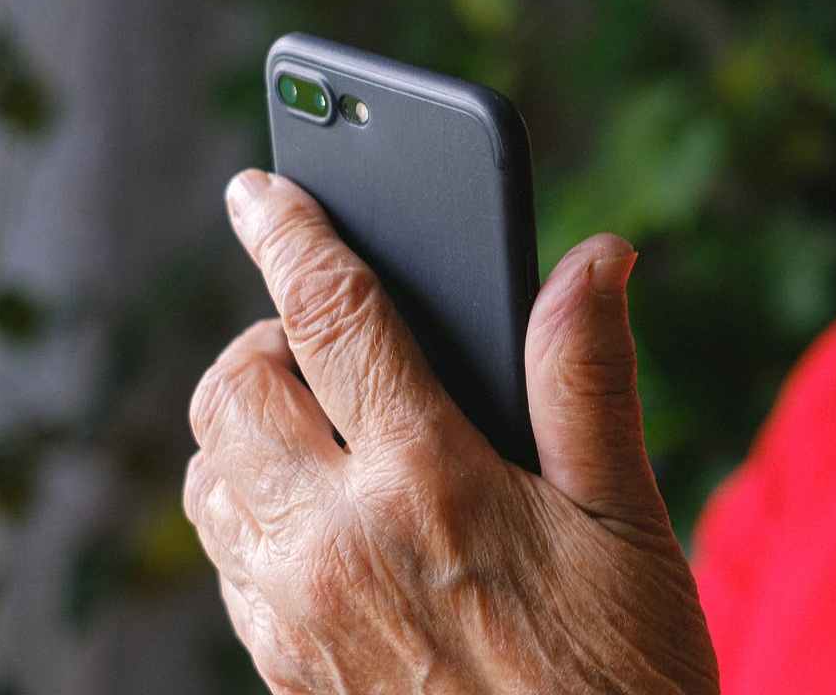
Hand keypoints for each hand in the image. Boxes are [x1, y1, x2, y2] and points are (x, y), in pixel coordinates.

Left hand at [185, 169, 717, 693]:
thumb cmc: (621, 669)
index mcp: (430, 482)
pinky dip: (250, 506)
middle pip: (233, 388)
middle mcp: (339, 541)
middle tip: (327, 339)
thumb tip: (594, 257)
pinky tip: (324, 513)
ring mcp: (298, 612)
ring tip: (325, 423)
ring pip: (208, 474)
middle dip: (266, 337)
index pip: (332, 316)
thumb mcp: (627, 517)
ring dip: (248, 425)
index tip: (263, 188)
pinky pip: (225, 556)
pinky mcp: (283, 668)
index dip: (293, 233)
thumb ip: (590, 377)